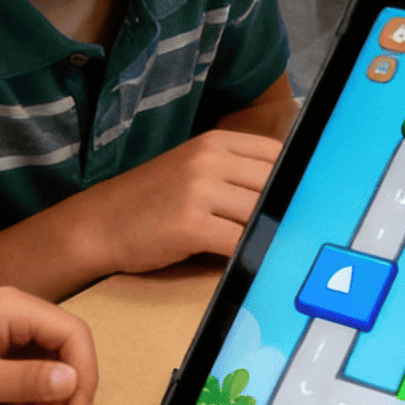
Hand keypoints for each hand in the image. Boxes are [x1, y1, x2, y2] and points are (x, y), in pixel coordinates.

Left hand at [0, 286, 98, 404]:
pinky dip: (24, 388)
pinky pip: (23, 361)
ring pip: (44, 356)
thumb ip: (30, 380)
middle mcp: (12, 308)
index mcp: (15, 307)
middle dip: (62, 385)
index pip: (73, 332)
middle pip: (62, 343)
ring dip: (42, 390)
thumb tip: (74, 381)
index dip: (85, 372)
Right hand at [81, 124, 283, 271]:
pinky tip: (254, 262)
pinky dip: (251, 254)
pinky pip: (238, 241)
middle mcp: (209, 160)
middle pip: (273, 184)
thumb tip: (288, 192)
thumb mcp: (193, 169)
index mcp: (215, 142)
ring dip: (269, 234)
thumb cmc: (151, 201)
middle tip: (300, 232)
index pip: (276, 154)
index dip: (293, 181)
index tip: (306, 201)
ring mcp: (199, 190)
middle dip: (284, 210)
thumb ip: (234, 172)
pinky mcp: (190, 224)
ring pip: (259, 213)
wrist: (99, 223)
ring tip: (277, 249)